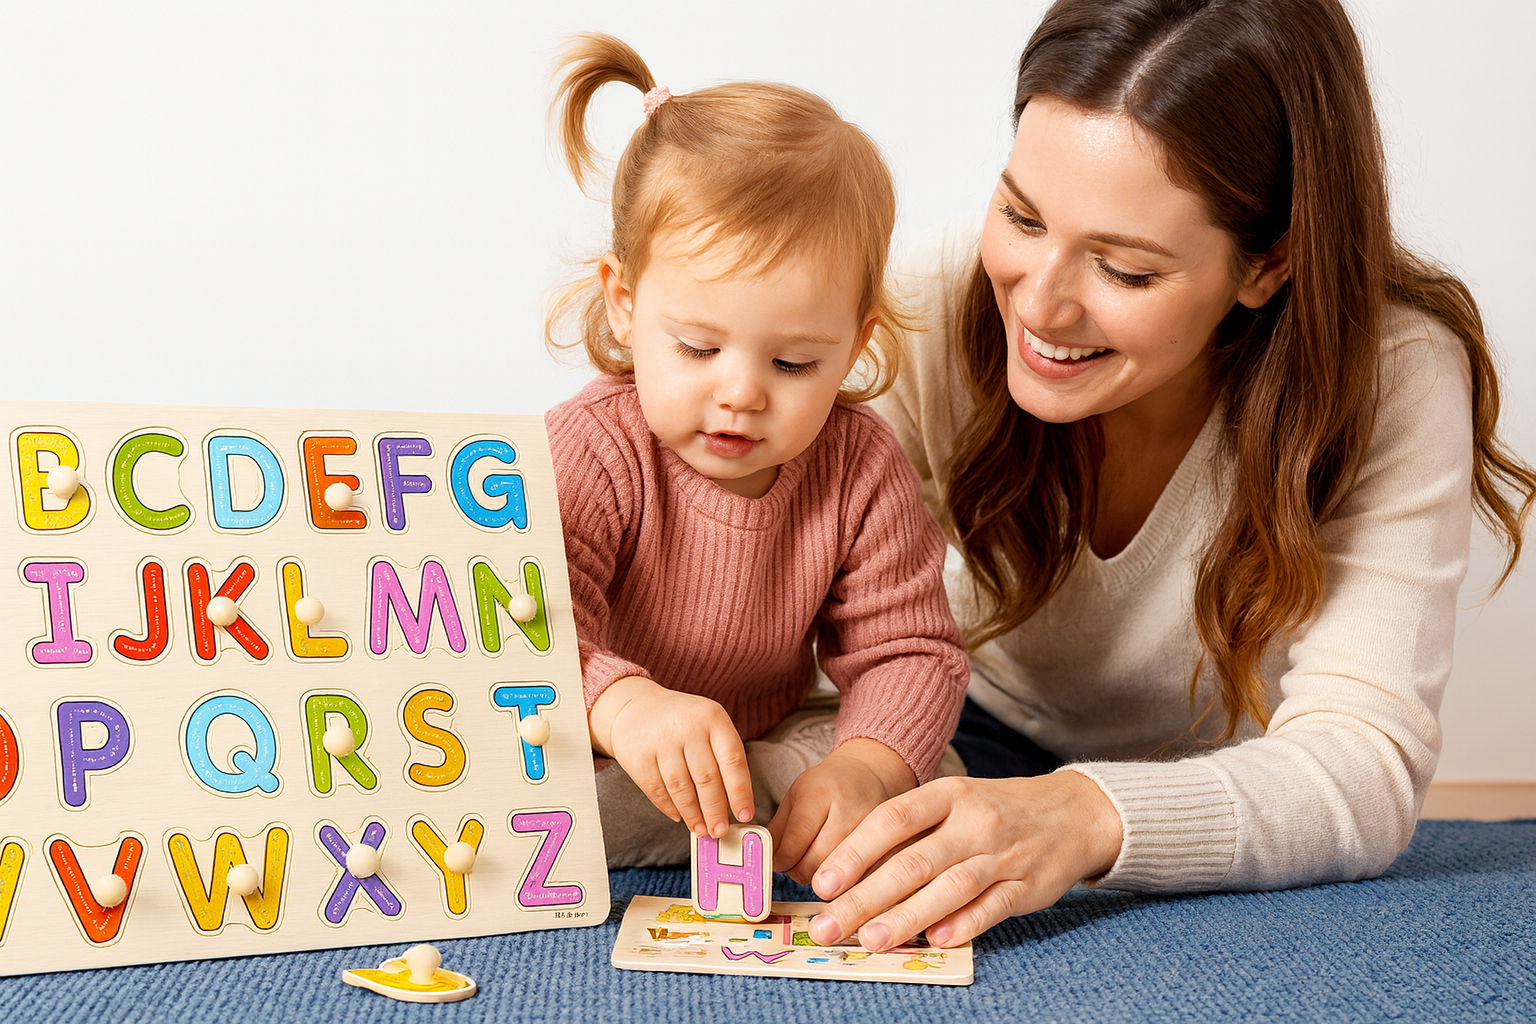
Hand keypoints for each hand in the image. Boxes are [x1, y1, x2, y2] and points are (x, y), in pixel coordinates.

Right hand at [588, 676, 753, 837]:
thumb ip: (723, 757)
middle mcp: (688, 728)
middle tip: (720, 831)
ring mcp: (661, 742)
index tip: (745, 815)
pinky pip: (658, 791)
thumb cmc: (682, 722)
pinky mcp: (639, 758)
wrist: (636, 707)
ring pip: (682, 789)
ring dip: (693, 814)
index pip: (733, 760)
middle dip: (715, 811)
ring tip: (700, 829)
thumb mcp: (708, 724)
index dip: (740, 792)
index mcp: (713, 718)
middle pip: (707, 778)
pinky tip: (679, 816)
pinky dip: (670, 808)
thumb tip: (733, 804)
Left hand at [766, 738, 915, 884]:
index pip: (795, 841)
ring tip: (816, 862)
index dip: (780, 858)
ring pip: (836, 879)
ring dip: (819, 878)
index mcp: (823, 794)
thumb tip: (764, 860)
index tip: (776, 860)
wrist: (873, 775)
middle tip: (794, 863)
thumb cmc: (829, 785)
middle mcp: (850, 814)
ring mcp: (875, 834)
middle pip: (815, 865)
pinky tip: (839, 868)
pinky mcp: (889, 851)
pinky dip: (845, 882)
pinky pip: (859, 881)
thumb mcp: (797, 794)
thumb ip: (778, 827)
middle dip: (798, 870)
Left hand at [805, 770, 1122, 950]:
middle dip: (866, 896)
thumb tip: (850, 873)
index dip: (856, 851)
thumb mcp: (955, 801)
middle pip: (914, 860)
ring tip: (871, 939)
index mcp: (949, 794)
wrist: (1072, 812)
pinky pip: (993, 907)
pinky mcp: (1028, 886)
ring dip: (908, 916)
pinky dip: (965, 924)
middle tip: (829, 924)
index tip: (823, 881)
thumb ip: (911, 832)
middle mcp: (974, 821)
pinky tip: (938, 940)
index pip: (893, 819)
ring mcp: (1003, 854)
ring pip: (950, 887)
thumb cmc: (995, 810)